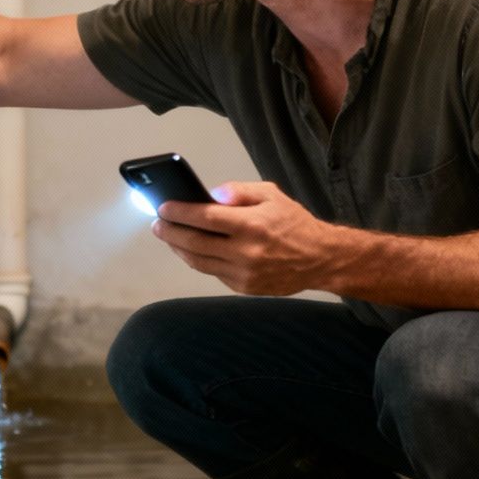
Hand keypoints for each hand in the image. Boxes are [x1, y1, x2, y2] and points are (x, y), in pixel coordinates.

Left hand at [152, 181, 341, 295]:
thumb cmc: (294, 223)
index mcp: (252, 225)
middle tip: (157, 224)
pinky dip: (198, 260)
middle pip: (195, 243)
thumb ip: (238, 191)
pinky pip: (213, 273)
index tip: (162, 207)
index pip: (204, 218)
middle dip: (170, 232)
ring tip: (168, 236)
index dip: (179, 212)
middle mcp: (246, 252)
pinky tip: (190, 250)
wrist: (321, 258)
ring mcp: (245, 273)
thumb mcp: (271, 195)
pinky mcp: (245, 287)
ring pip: (199, 262)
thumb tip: (210, 194)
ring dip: (179, 249)